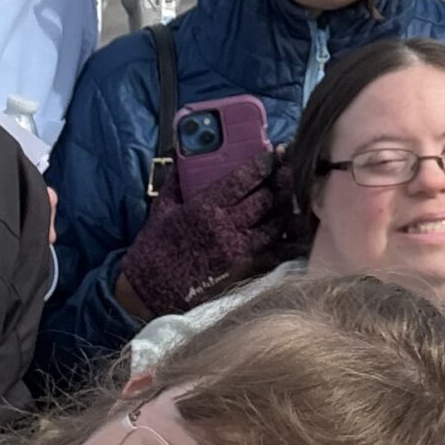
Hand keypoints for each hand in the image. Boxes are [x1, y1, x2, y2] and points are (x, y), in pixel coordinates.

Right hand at [121, 151, 296, 319]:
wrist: (150, 291)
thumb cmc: (155, 248)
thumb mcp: (162, 208)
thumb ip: (176, 179)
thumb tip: (182, 153)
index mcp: (205, 208)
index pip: (243, 180)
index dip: (263, 165)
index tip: (272, 157)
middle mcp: (226, 227)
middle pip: (266, 199)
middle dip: (280, 183)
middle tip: (286, 172)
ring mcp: (238, 250)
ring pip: (276, 223)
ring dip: (285, 208)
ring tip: (289, 197)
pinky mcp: (245, 270)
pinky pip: (277, 252)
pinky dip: (289, 240)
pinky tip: (294, 229)